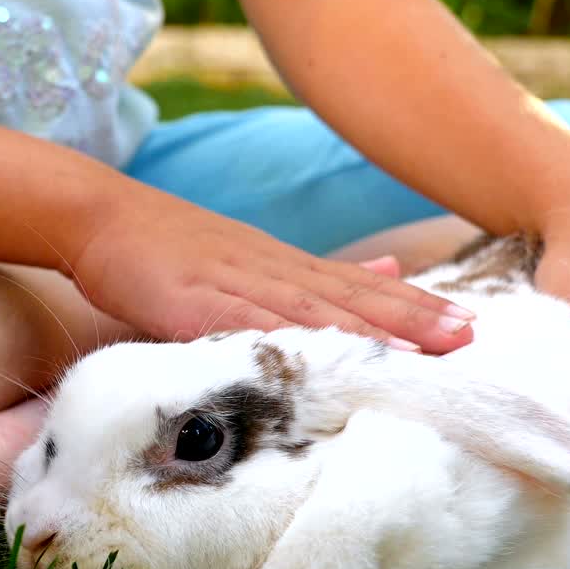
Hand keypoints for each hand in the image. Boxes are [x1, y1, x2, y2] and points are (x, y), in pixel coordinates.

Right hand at [69, 197, 475, 353]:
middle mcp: (269, 271)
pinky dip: (286, 338)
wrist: (99, 214)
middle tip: (469, 338)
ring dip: (365, 330)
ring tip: (419, 348)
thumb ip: (315, 275)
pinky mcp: (191, 302)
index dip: (415, 309)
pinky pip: (245, 323)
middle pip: (349, 298)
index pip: (361, 290)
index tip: (470, 327)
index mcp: (284, 267)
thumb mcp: (251, 258)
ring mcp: (231, 284)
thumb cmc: (169, 247)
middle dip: (410, 319)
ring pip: (310, 310)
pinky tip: (321, 353)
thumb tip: (387, 271)